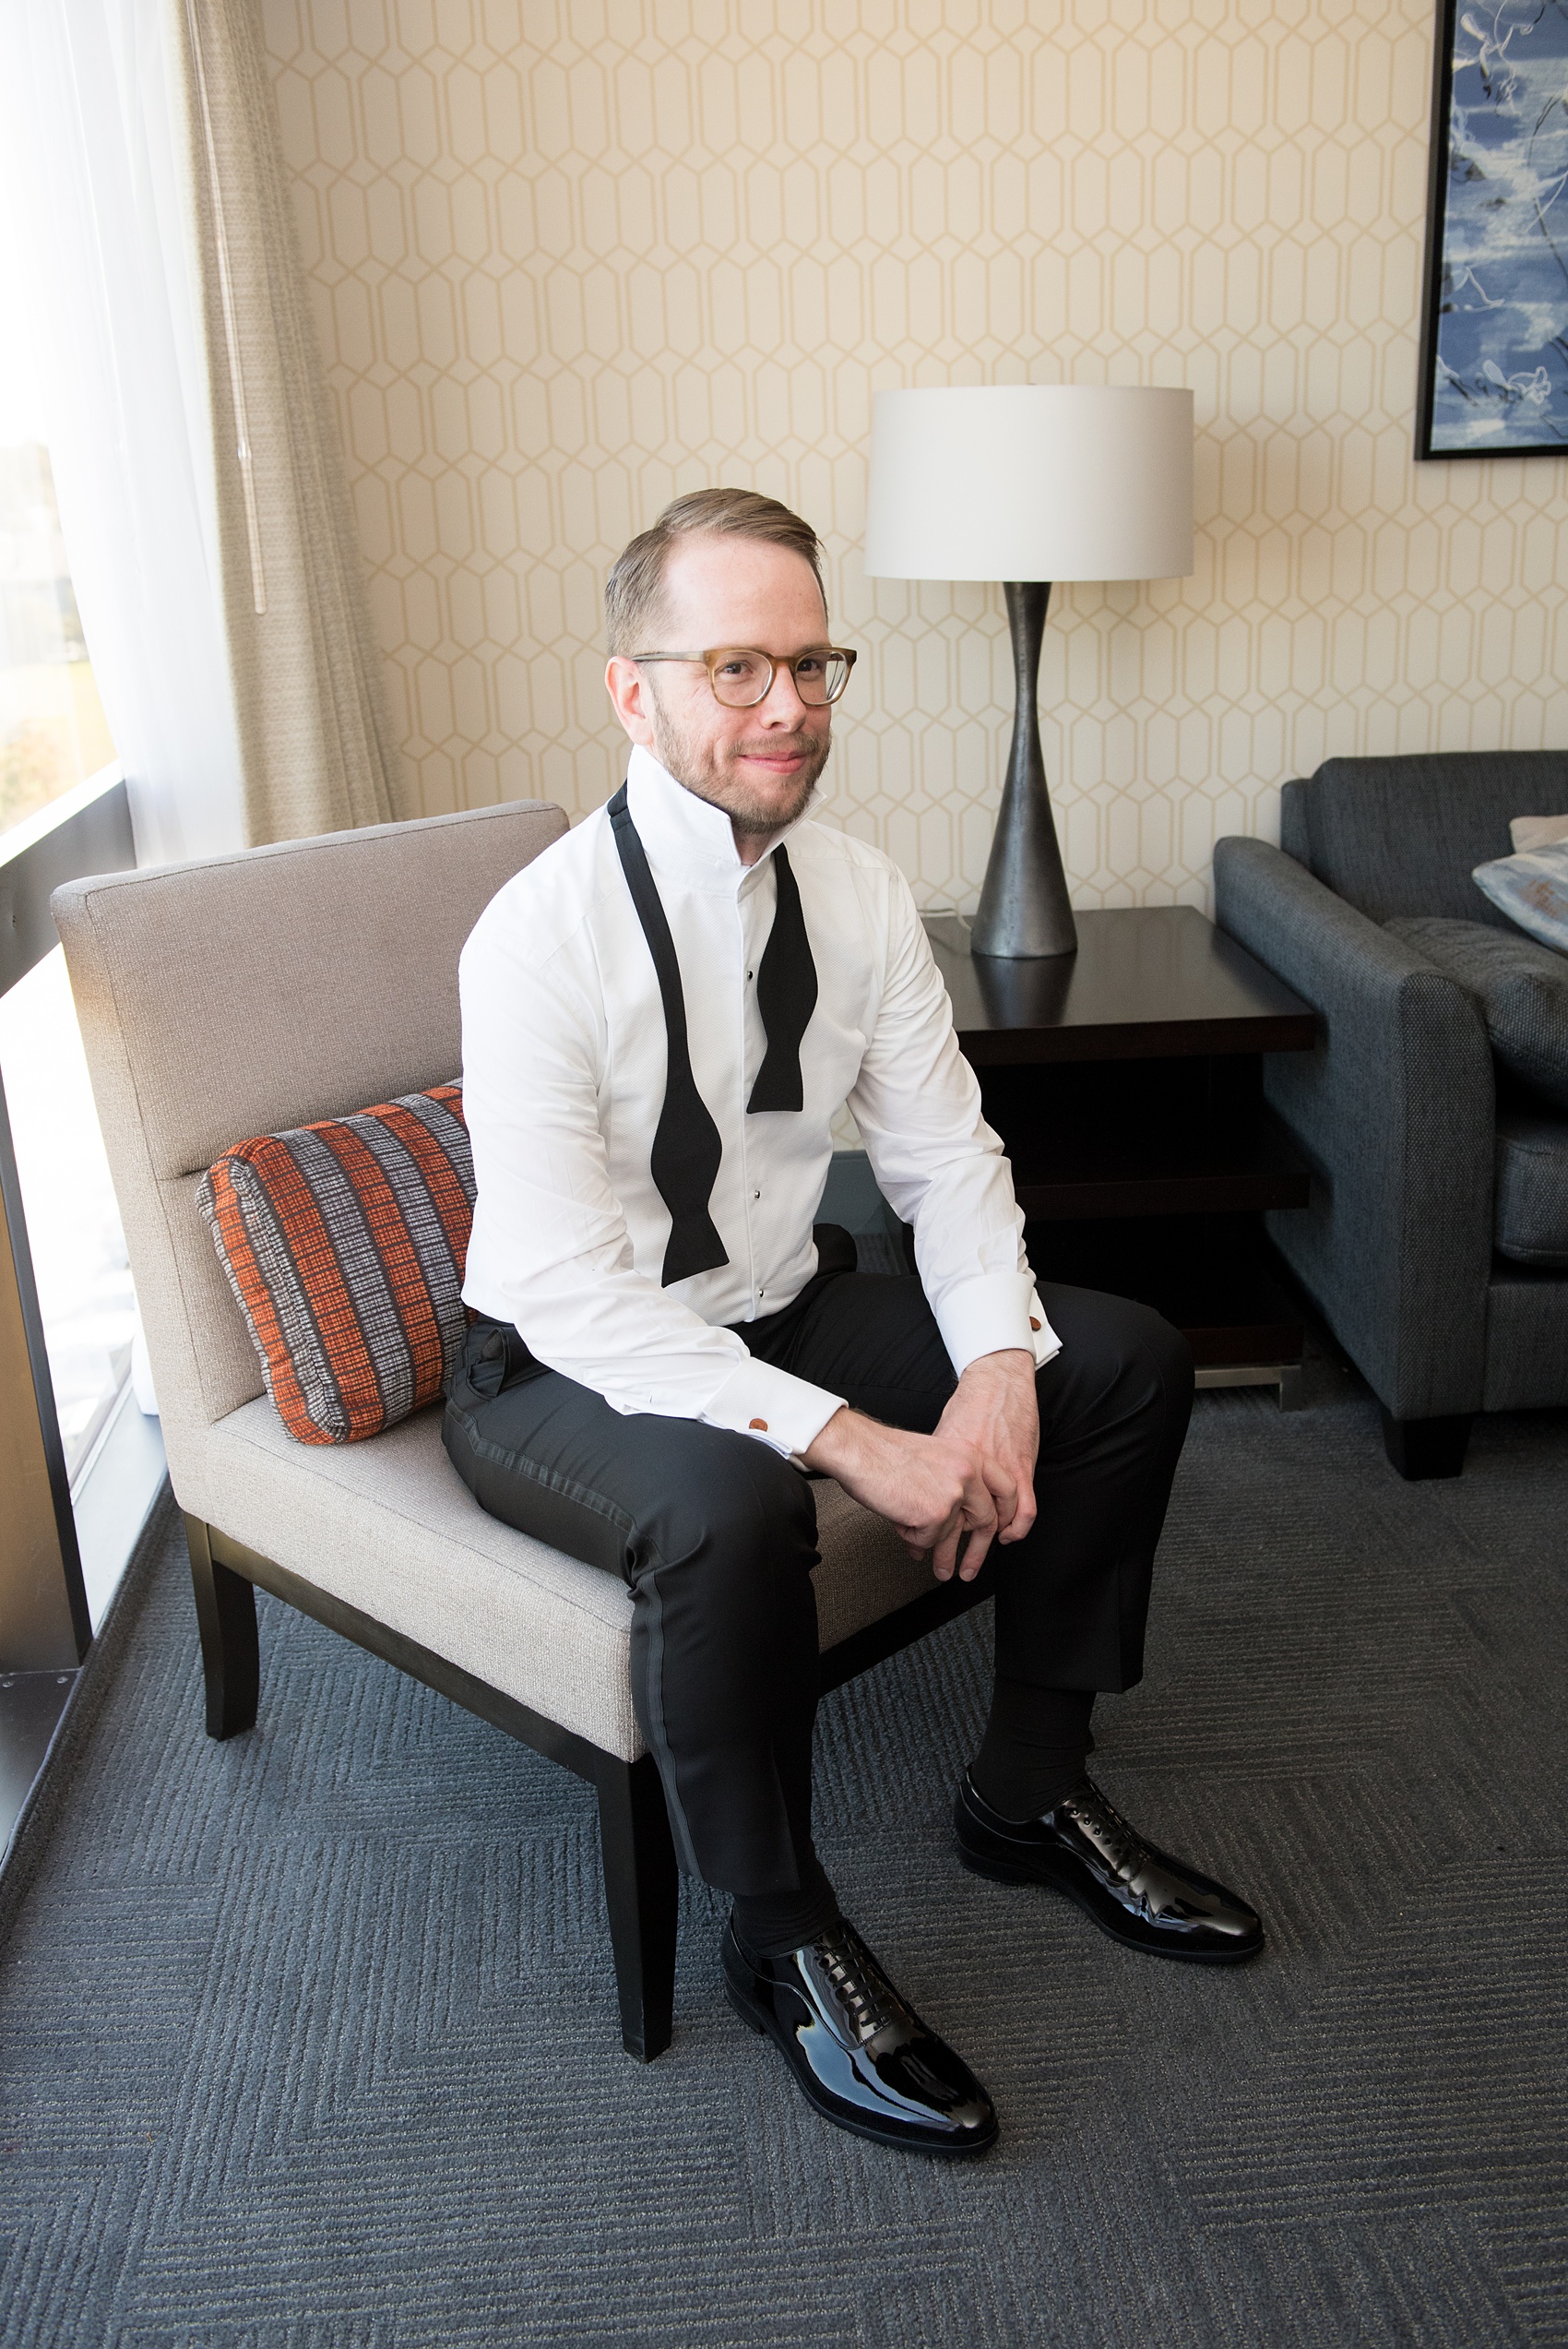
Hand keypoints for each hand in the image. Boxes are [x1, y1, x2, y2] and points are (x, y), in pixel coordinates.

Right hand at [801, 1350, 1038, 1584]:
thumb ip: (953, 1484)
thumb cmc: (885, 1453)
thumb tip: (957, 1521)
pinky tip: (897, 1514)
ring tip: (913, 1535)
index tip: (1001, 1533)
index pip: (1007, 1489)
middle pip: (985, 1520)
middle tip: (967, 1569)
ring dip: (926, 1536)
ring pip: (948, 1533)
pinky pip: (926, 1540)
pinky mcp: (935, 1515)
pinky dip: (909, 1535)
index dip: (1005, 1515)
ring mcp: (953, 1494)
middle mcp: (968, 1473)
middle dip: (976, 1550)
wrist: (859, 1450)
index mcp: (971, 1456)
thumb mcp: (935, 1457)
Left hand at [935, 1349, 1038, 1553]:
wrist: (996, 1382)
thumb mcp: (940, 1439)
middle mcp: (971, 1473)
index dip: (922, 1534)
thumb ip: (931, 1466)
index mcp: (948, 1466)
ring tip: (968, 1567)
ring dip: (977, 1551)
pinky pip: (1024, 1510)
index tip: (916, 1548)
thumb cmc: (968, 1407)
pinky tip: (1004, 1538)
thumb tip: (913, 1490)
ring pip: (986, 1524)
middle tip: (938, 1569)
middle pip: (954, 1524)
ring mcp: (998, 1473)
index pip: (932, 1510)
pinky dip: (1015, 1529)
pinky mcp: (1022, 1469)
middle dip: (943, 1552)